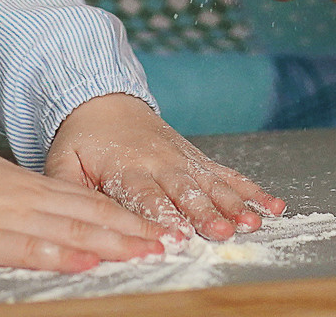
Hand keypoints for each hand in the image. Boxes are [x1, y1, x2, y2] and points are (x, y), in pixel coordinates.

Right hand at [0, 132, 166, 269]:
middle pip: (90, 213)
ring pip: (72, 228)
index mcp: (24, 184)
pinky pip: (32, 248)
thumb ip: (17, 197)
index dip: (122, 214)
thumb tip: (43, 211)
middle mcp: (25, 196)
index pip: (85, 199)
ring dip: (114, 242)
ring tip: (148, 252)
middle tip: (170, 241)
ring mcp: (8, 216)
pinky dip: (64, 256)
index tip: (154, 225)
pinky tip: (89, 262)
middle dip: (132, 229)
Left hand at [44, 93, 283, 239]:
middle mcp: (160, 163)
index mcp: (126, 168)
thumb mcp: (63, 159)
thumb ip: (66, 185)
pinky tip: (273, 204)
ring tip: (253, 222)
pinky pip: (228, 173)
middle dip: (205, 213)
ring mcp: (183, 160)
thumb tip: (67, 213)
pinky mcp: (198, 159)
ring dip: (235, 204)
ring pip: (213, 185)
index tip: (177, 235)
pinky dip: (251, 189)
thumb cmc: (83, 139)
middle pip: (186, 192)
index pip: (146, 196)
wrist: (104, 100)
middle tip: (222, 231)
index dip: (162, 215)